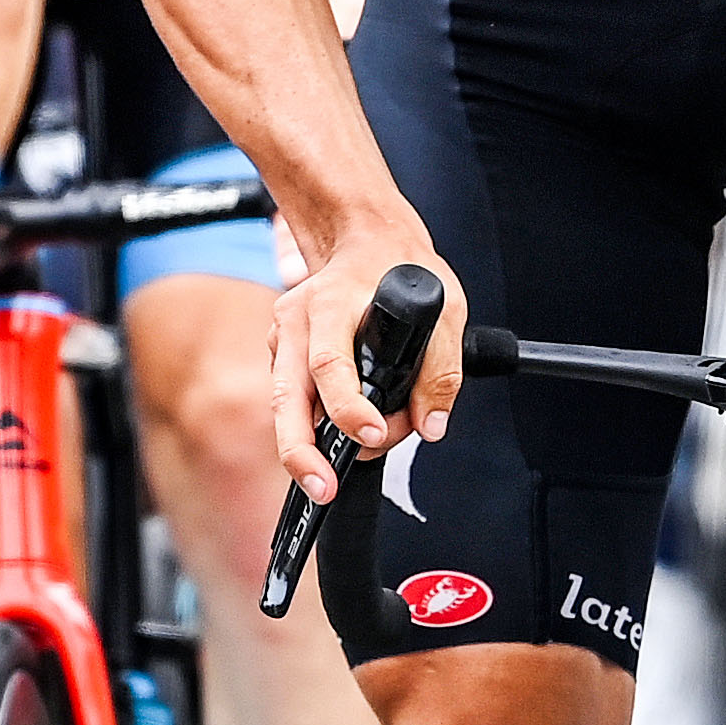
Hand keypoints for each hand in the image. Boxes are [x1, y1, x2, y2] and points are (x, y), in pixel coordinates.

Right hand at [272, 211, 464, 501]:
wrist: (363, 235)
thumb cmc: (401, 267)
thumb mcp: (444, 306)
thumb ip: (441, 368)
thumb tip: (430, 424)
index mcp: (332, 303)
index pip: (330, 364)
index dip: (348, 407)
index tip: (375, 432)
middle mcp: (297, 321)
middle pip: (286, 397)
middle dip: (301, 452)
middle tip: (323, 488)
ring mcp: (282, 336)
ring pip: (284, 406)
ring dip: (308, 447)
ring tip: (332, 477)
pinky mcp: (281, 352)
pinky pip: (293, 400)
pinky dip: (315, 424)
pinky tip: (344, 433)